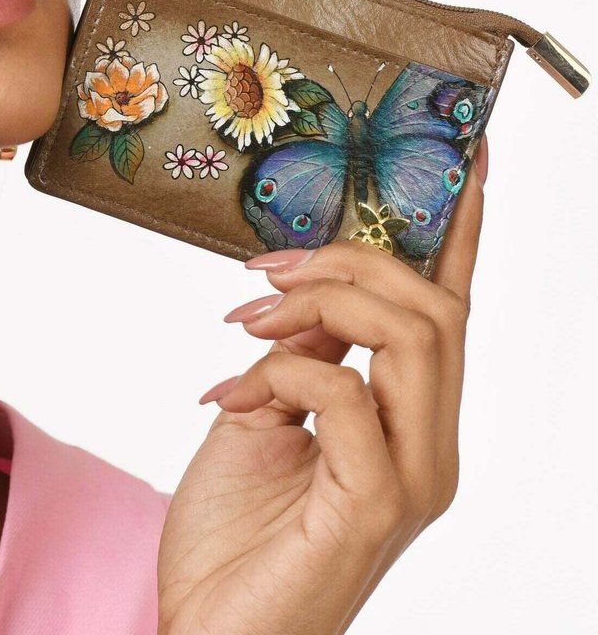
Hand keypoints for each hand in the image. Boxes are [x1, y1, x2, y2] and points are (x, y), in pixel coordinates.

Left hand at [157, 137, 487, 634]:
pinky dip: (286, 370)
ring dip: (323, 302)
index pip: (448, 312)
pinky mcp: (377, 503)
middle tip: (269, 269)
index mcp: (409, 424)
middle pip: (435, 310)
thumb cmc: (234, 535)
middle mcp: (428, 448)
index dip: (461, 236)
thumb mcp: (264, 413)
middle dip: (351, 263)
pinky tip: (234, 393)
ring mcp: (411, 478)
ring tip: (249, 318)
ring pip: (416, 335)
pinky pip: (348, 393)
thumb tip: (312, 291)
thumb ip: (304, 352)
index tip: (468, 165)